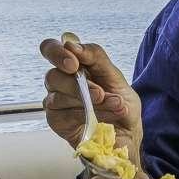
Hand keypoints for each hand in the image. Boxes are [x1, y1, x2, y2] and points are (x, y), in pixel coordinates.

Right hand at [40, 37, 141, 158]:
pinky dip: (87, 116)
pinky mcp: (56, 121)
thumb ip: (95, 57)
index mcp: (72, 64)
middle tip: (99, 93)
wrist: (128, 134)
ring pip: (60, 97)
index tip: (74, 63)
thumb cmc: (120, 103)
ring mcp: (55, 102)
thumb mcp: (115, 76)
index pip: (50, 49)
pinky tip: (103, 119)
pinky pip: (65, 115)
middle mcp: (59, 81)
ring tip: (115, 106)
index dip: (57, 53)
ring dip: (92, 102)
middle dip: (77, 85)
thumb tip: (71, 44)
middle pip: (53, 75)